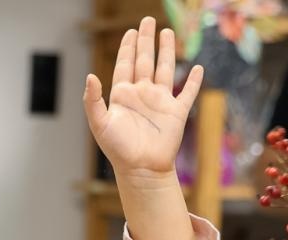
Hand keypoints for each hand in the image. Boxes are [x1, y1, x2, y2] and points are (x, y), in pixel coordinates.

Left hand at [84, 18, 202, 180]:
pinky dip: (193, 81)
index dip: (127, 47)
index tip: (130, 31)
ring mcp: (160, 102)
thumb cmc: (119, 150)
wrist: (142, 169)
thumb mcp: (100, 124)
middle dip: (145, 41)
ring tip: (167, 33)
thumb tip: (90, 76)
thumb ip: (93, 100)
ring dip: (166, 51)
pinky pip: (187, 93)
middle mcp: (142, 94)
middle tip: (147, 21)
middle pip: (144, 60)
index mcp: (123, 95)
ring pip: (165, 69)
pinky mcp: (176, 113)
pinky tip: (198, 68)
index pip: (125, 64)